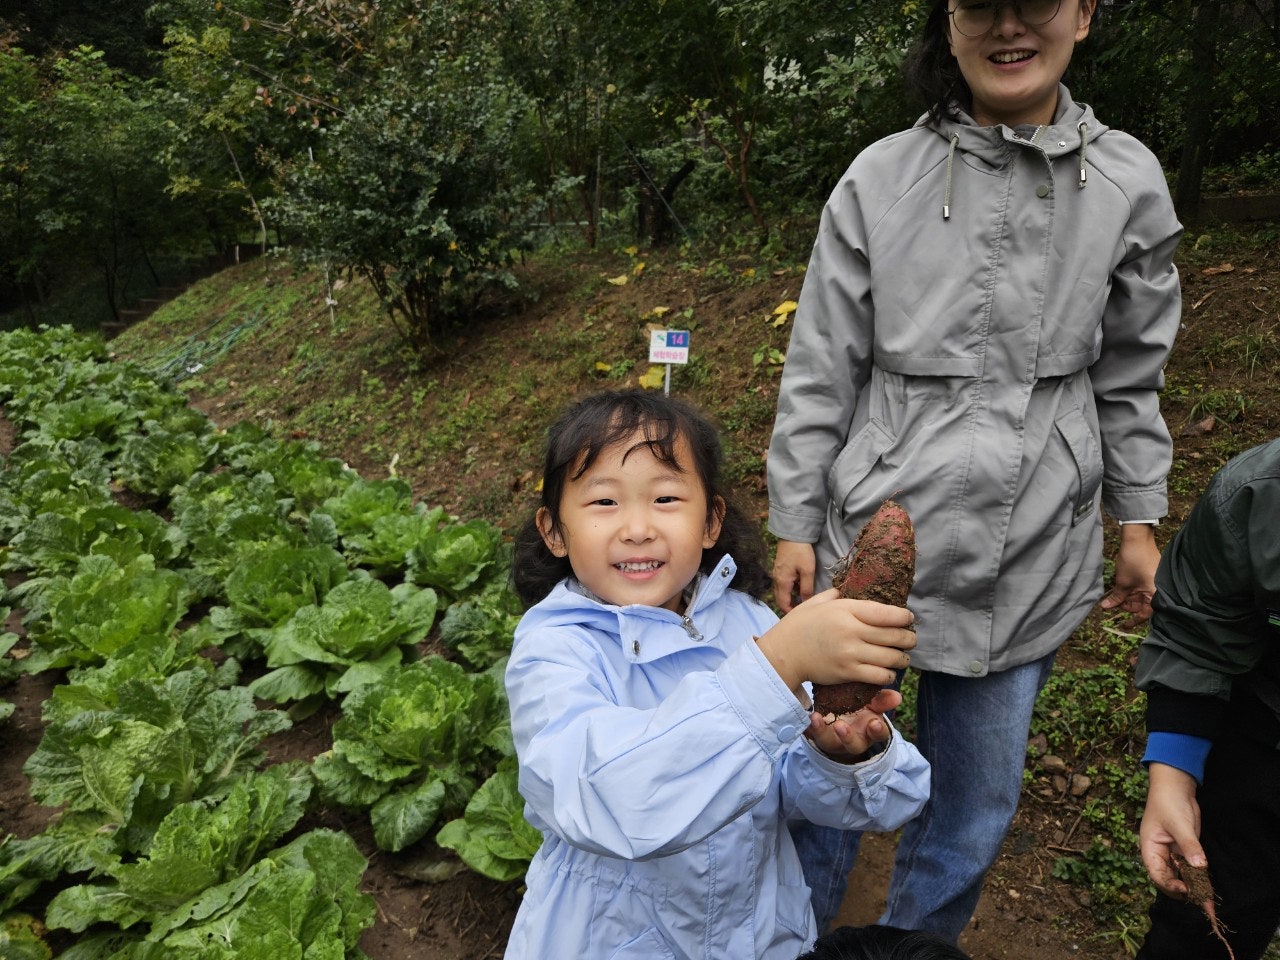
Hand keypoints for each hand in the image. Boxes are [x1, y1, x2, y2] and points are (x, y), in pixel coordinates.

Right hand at [755, 588, 914, 694]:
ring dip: (902, 658)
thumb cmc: (798, 625)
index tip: (909, 618)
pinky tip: (888, 672)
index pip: (886, 613)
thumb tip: (850, 588)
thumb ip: (836, 594)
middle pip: (894, 636)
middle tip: (910, 640)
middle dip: (909, 639)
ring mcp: (850, 653)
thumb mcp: (816, 602)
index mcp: (846, 609)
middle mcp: (851, 630)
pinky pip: (879, 675)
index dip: (904, 617)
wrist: (783, 654)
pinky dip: (888, 675)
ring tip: (903, 657)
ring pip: (891, 657)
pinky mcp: (848, 672)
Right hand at [772, 539, 815, 613]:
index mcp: (782, 582)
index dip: (791, 612)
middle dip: (790, 607)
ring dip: (790, 599)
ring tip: (803, 602)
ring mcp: (777, 574)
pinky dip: (789, 591)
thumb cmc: (801, 551)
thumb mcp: (807, 570)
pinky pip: (783, 585)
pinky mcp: (780, 569)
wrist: (792, 533)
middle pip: (780, 599)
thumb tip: (807, 603)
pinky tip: (800, 589)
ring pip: (781, 592)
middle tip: (803, 612)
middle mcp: (776, 580)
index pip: (782, 604)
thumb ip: (807, 588)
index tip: (802, 616)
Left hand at [804, 688, 900, 761]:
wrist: (841, 722)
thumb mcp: (873, 705)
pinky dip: (810, 727)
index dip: (877, 730)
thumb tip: (898, 696)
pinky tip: (807, 717)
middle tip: (842, 726)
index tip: (874, 723)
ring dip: (823, 731)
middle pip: (854, 746)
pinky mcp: (820, 737)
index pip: (879, 734)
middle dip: (848, 738)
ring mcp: (836, 741)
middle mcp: (855, 739)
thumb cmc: (861, 711)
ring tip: (817, 718)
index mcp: (870, 731)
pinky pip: (813, 735)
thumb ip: (882, 701)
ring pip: (831, 743)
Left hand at [1100, 524, 1159, 619]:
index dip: (1133, 620)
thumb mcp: (1122, 583)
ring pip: (1140, 597)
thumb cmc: (1133, 561)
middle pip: (1143, 605)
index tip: (1123, 625)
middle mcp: (1158, 590)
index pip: (1146, 613)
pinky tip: (1120, 591)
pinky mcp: (1151, 576)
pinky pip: (1141, 588)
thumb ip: (1116, 598)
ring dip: (1127, 598)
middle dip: (1127, 606)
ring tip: (1113, 598)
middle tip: (1113, 605)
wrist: (1137, 539)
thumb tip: (1106, 608)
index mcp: (1156, 594)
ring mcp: (1155, 583)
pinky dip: (1130, 591)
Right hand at [1139, 763, 1206, 901]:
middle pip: (1168, 879)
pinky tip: (1208, 886)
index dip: (1169, 885)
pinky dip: (1198, 877)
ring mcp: (1173, 852)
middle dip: (1182, 891)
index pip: (1156, 874)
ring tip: (1207, 899)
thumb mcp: (1179, 824)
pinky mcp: (1185, 850)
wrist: (1176, 786)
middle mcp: (1160, 854)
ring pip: (1181, 876)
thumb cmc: (1169, 802)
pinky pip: (1190, 868)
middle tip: (1200, 899)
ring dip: (1192, 886)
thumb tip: (1200, 867)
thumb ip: (1189, 846)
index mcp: (1150, 849)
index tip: (1185, 890)